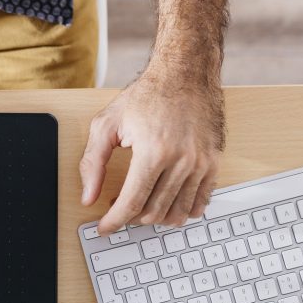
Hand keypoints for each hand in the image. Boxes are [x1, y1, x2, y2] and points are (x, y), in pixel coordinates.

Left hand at [79, 69, 224, 234]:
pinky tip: (167, 204)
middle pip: (154, 211)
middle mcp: (181, 161)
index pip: (132, 203)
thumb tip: (88, 197)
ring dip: (155, 217)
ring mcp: (201, 163)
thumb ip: (92, 163)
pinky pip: (201, 202)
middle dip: (131, 217)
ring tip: (140, 206)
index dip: (115, 221)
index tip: (105, 228)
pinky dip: (182, 211)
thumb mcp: (107, 124)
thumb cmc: (146, 95)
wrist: (185, 73)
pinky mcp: (214, 163)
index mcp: (153, 152)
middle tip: (118, 208)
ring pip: (178, 212)